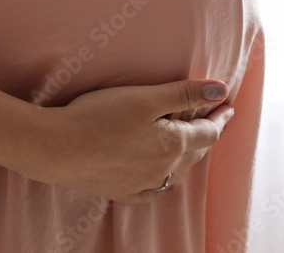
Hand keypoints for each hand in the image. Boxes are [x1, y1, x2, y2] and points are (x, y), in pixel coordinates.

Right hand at [35, 80, 234, 204]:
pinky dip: (162, 179)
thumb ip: (185, 94)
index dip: (220, 117)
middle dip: (208, 135)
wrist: (56, 149)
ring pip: (176, 174)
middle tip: (216, 121)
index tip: (227, 106)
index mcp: (173, 145)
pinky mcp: (120, 191)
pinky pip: (152, 190)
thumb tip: (221, 91)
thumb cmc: (99, 116)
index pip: (208, 132)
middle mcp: (162, 170)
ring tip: (191, 145)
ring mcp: (141, 184)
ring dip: (188, 157)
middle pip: (195, 154)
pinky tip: (159, 178)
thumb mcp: (146, 97)